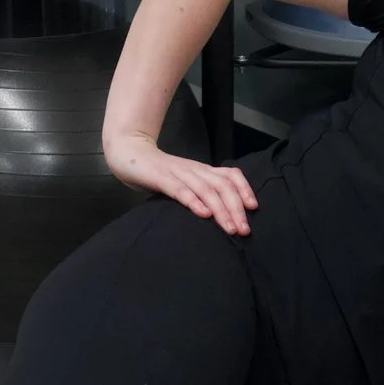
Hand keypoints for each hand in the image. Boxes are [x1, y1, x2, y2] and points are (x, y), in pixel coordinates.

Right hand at [106, 134, 257, 234]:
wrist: (130, 154)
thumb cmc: (159, 173)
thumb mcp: (186, 181)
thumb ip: (201, 192)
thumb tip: (221, 215)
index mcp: (203, 170)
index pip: (231, 175)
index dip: (245, 189)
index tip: (253, 208)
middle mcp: (195, 170)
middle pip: (223, 186)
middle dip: (236, 209)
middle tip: (244, 230)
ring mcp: (179, 173)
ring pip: (206, 190)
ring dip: (221, 210)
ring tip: (230, 228)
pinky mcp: (162, 178)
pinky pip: (181, 190)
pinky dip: (194, 202)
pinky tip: (203, 214)